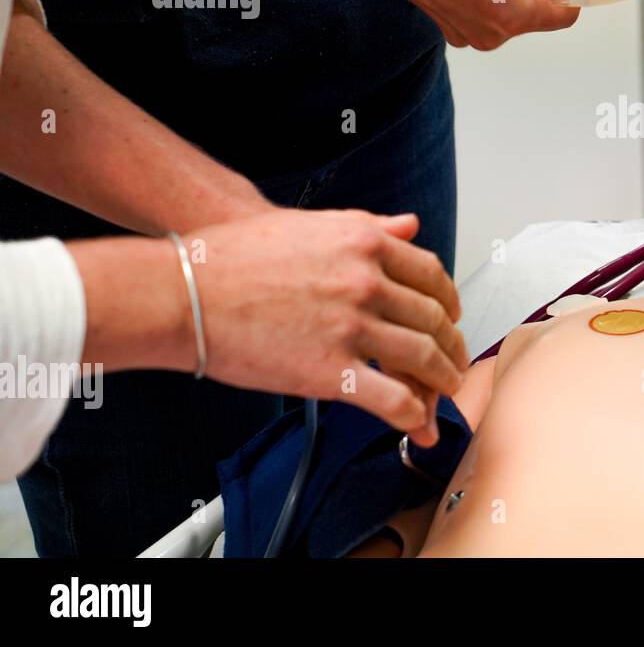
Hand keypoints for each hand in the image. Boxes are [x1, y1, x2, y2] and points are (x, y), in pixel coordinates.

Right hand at [189, 208, 466, 445]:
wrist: (185, 291)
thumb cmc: (235, 258)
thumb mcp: (311, 225)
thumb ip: (367, 226)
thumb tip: (408, 225)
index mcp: (366, 245)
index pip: (432, 276)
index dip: (449, 301)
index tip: (452, 316)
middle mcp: (366, 283)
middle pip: (434, 319)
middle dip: (452, 345)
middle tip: (454, 360)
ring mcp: (352, 328)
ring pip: (423, 359)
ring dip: (443, 381)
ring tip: (445, 392)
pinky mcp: (331, 372)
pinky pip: (392, 398)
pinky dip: (414, 415)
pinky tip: (417, 423)